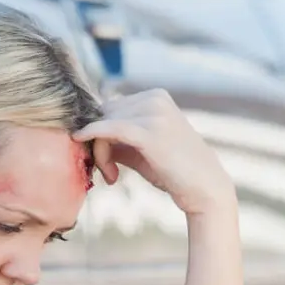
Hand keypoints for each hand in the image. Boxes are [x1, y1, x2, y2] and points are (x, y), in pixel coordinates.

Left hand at [75, 89, 236, 224]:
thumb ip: (118, 137)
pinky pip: (109, 129)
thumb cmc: (174, 170)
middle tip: (108, 173)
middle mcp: (154, 98)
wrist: (204, 187)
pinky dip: (92, 136)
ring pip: (104, 124)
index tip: (105, 162)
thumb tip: (84, 132)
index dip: (100, 133)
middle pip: (105, 114)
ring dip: (100, 152)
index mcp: (155, 96)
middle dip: (99, 143)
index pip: (111, 108)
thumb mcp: (142, 148)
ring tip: (112, 176)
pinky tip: (80, 141)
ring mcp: (154, 112)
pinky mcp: (149, 131)